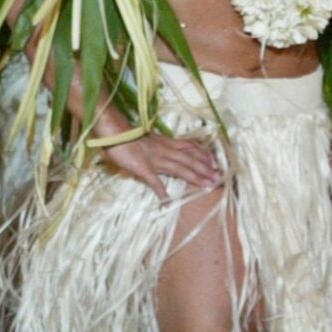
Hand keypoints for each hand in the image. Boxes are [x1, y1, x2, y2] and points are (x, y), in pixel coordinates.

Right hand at [99, 133, 220, 203]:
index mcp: (164, 143)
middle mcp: (163, 150)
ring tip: (207, 185)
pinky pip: (153, 180)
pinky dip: (160, 190)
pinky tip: (166, 199)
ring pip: (179, 168)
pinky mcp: (142, 168)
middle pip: (189, 160)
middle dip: (205, 169)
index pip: (189, 148)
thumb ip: (155, 145)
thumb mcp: (145, 138)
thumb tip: (163, 150)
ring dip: (194, 177)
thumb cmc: (127, 135)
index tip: (215, 162)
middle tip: (219, 178)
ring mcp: (154, 160)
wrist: (112, 132)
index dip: (203, 155)